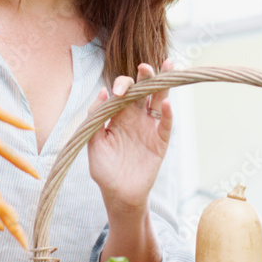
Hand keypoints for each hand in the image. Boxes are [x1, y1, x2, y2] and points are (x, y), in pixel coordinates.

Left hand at [87, 59, 173, 214]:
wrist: (118, 195)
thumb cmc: (104, 169)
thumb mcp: (93, 142)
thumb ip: (95, 118)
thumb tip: (102, 92)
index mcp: (117, 115)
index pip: (123, 91)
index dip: (121, 85)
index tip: (116, 92)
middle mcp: (135, 117)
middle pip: (143, 90)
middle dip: (144, 76)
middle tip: (144, 67)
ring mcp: (149, 127)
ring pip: (158, 100)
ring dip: (162, 85)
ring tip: (167, 66)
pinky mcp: (160, 141)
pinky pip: (165, 124)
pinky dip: (168, 113)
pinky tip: (167, 103)